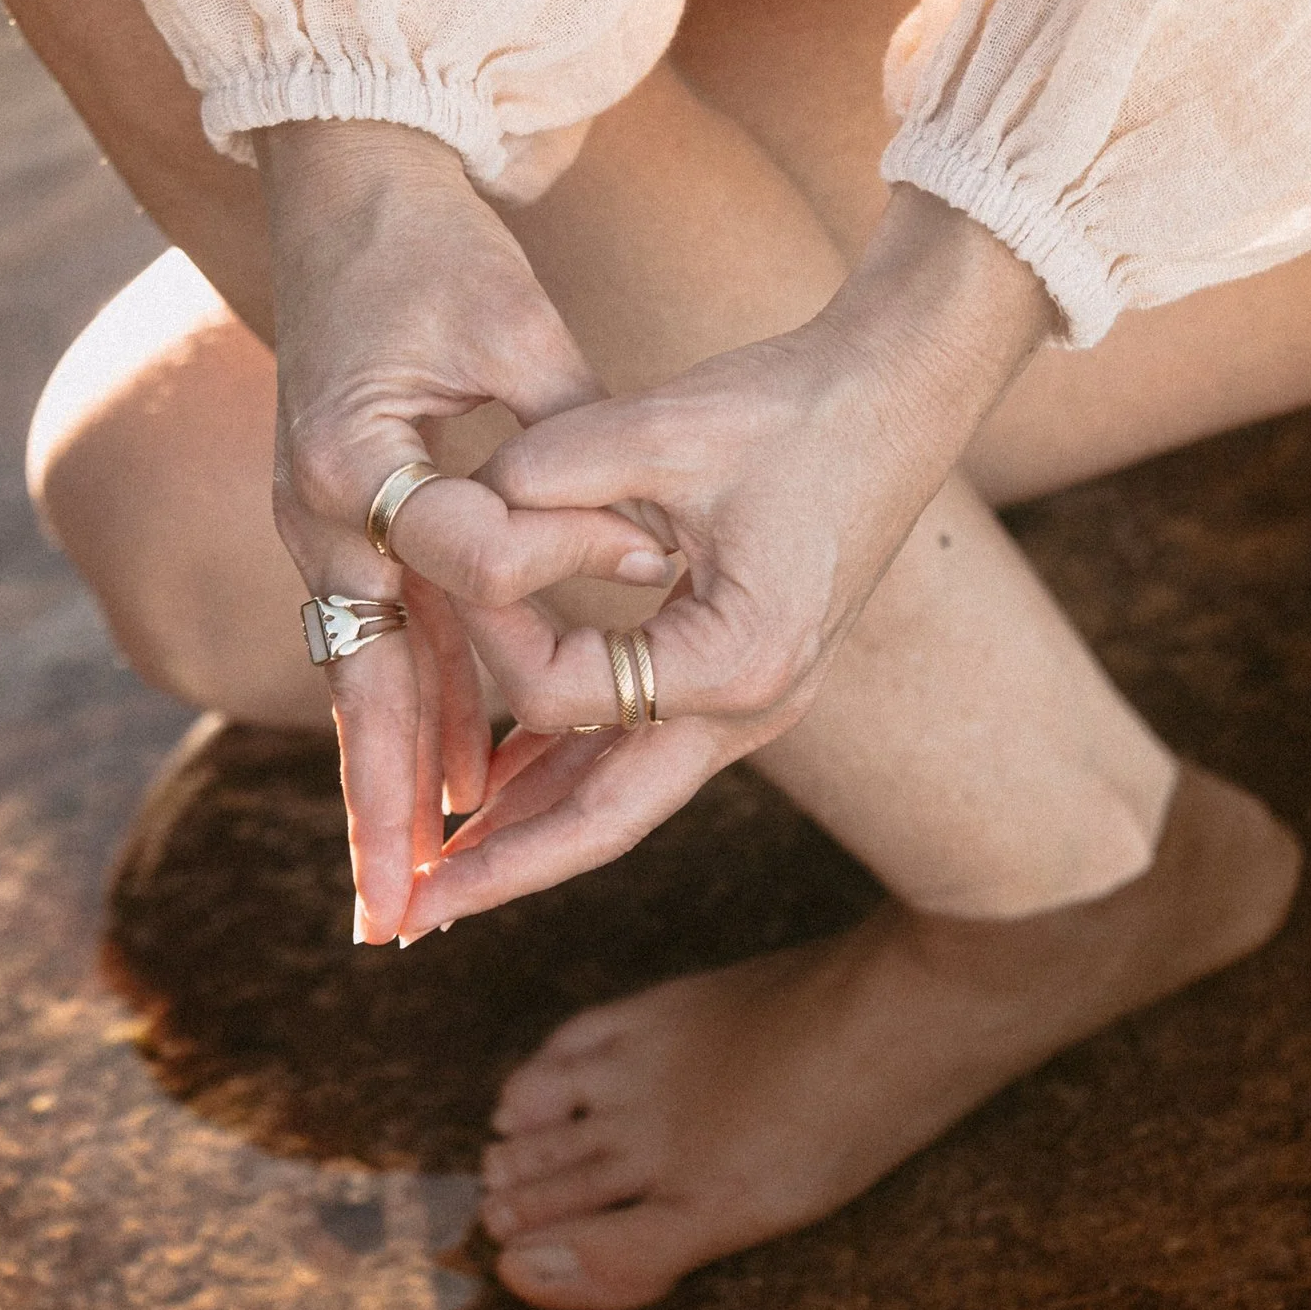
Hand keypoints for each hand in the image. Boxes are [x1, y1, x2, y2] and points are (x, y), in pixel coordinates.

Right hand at [253, 120, 670, 942]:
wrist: (336, 180)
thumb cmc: (428, 244)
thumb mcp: (511, 326)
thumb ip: (568, 446)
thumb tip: (643, 544)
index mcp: (353, 458)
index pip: (458, 565)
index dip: (545, 585)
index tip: (627, 582)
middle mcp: (314, 510)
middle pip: (359, 684)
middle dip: (382, 805)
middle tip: (396, 916)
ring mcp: (313, 522)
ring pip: (362, 679)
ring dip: (391, 783)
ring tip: (410, 891)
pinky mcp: (333, 521)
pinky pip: (375, 638)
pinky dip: (412, 710)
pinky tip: (452, 782)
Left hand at [401, 188, 1055, 930]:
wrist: (900, 392)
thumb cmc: (791, 405)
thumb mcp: (662, 426)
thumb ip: (546, 472)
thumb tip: (451, 516)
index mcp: (737, 659)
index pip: (563, 692)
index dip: (486, 634)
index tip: (446, 558)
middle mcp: (752, 708)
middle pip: (604, 823)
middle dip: (503, 868)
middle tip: (410, 917)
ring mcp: (752, 705)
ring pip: (621, 800)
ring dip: (530, 833)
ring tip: (443, 871)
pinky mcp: (738, 678)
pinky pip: (641, 751)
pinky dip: (568, 771)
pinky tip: (502, 783)